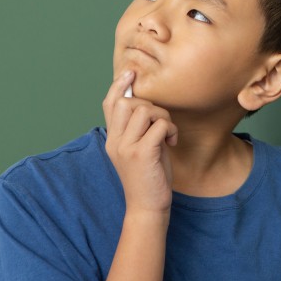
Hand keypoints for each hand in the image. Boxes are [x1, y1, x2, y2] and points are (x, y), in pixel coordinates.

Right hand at [102, 71, 177, 216]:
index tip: (130, 73)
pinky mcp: (142, 154)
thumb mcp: (139, 149)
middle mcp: (115, 141)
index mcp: (112, 139)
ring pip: (144, 110)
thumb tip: (147, 105)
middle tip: (161, 123)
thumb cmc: (149, 176)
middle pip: (126, 102)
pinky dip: (171, 130)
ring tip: (168, 134)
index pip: (109, 104)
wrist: (147, 207)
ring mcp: (126, 147)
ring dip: (163, 117)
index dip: (118, 86)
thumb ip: (138, 129)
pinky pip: (160, 125)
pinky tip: (172, 143)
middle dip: (149, 105)